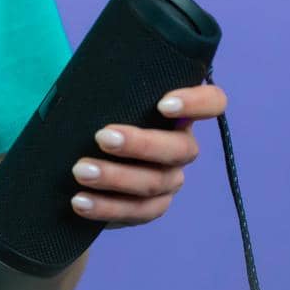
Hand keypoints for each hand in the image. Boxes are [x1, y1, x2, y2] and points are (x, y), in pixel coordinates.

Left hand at [68, 84, 228, 228]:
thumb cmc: (94, 114)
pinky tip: (80, 201)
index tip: (163, 104)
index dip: (198, 103)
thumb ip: (106, 83)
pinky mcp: (150, 207)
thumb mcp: (102, 94)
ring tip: (80, 171)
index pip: (211, 102)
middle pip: (179, 149)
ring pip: (154, 183)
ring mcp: (169, 179)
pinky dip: (106, 207)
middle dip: (140, 144)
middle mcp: (180, 146)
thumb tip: (85, 77)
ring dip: (115, 177)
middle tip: (101, 138)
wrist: (77, 156)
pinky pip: (136, 212)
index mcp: (177, 112)